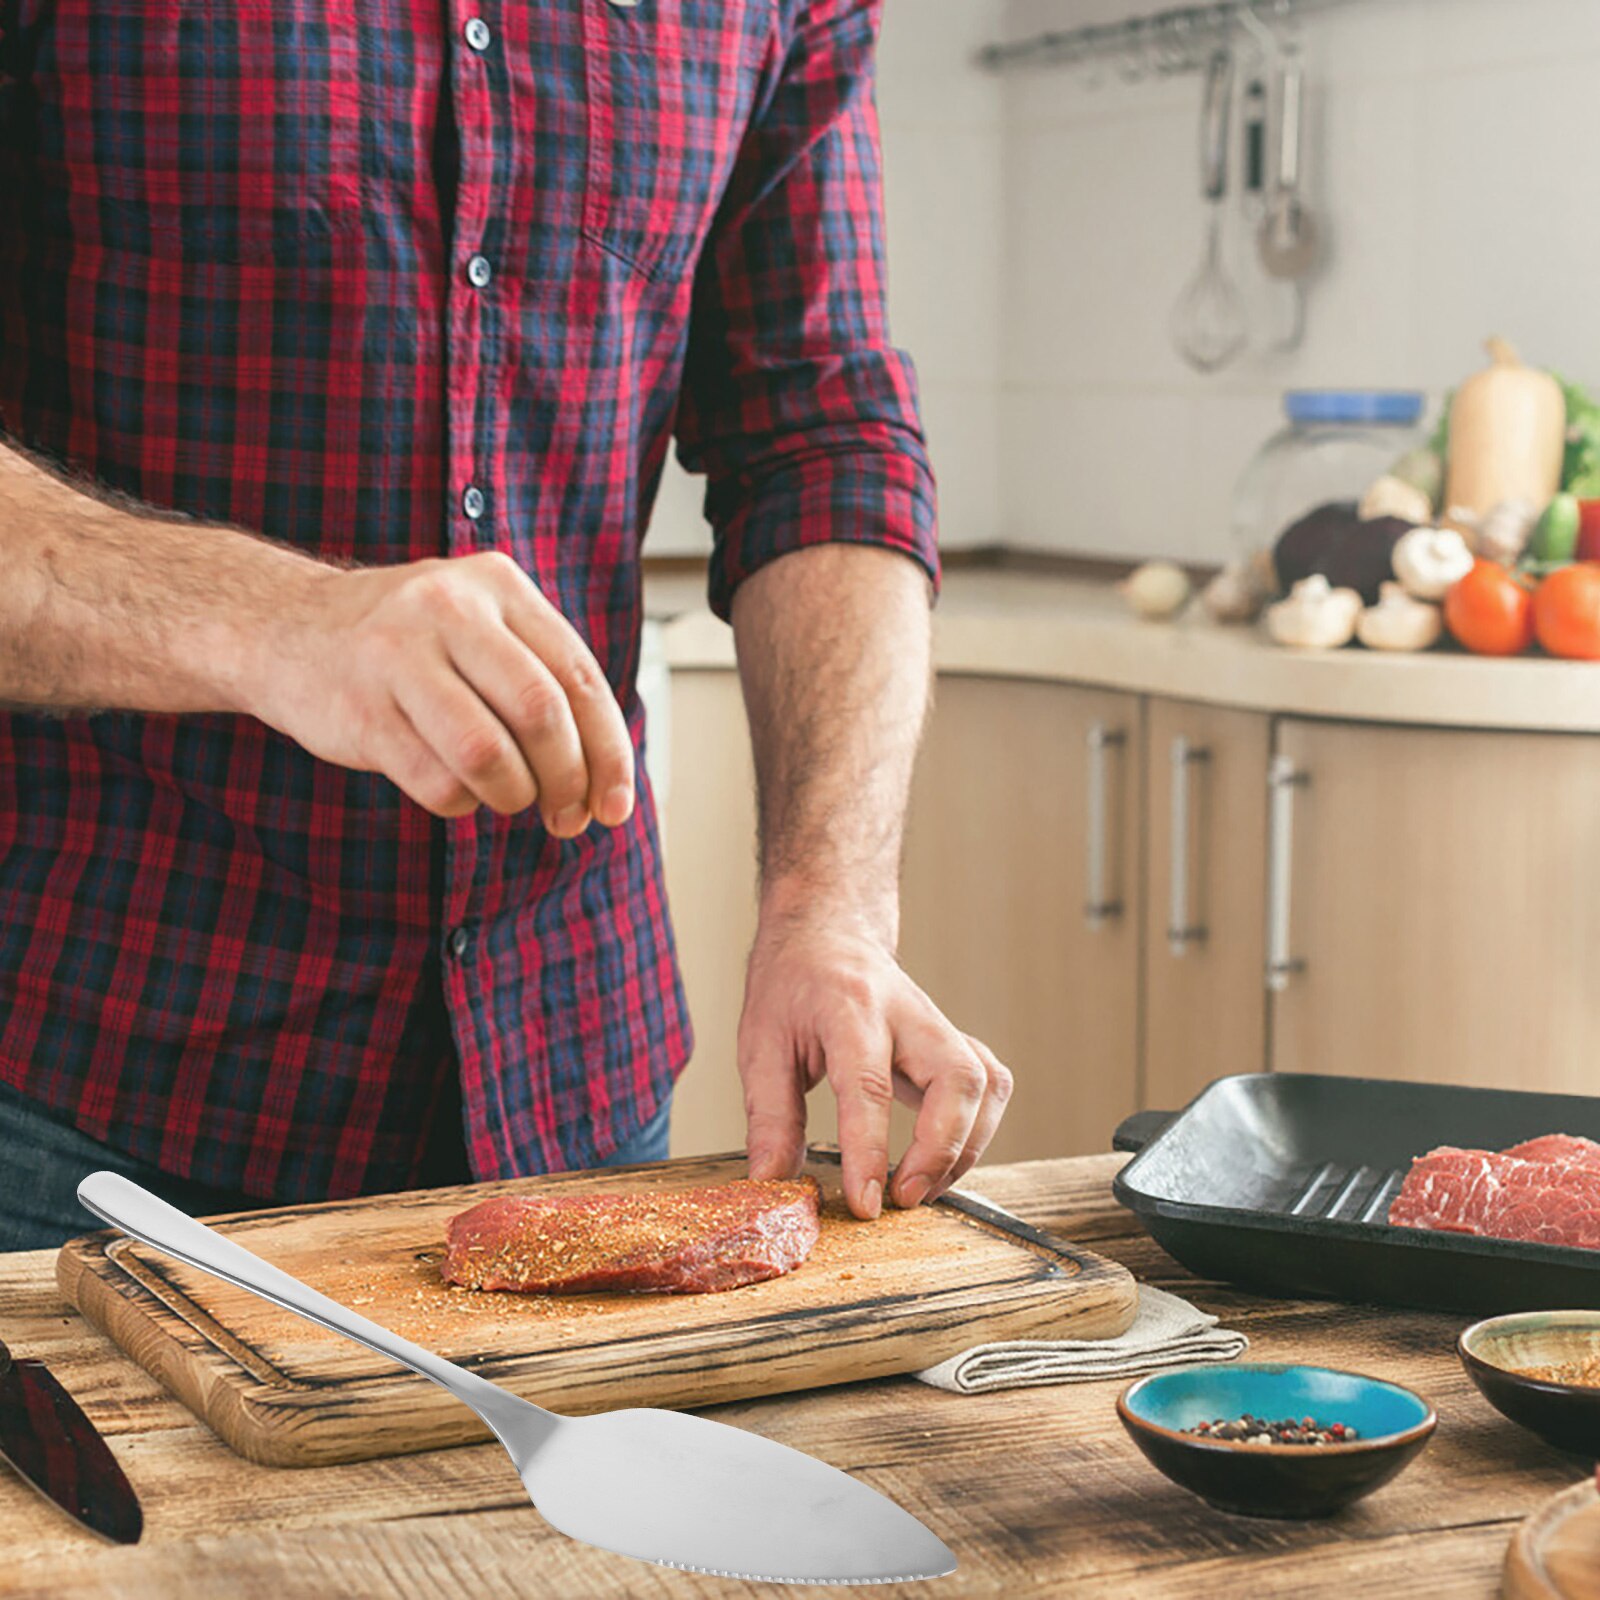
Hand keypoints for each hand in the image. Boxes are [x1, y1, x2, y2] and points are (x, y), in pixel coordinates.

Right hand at [242, 552, 633, 832]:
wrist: (281, 627)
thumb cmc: (408, 645)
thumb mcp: (480, 627)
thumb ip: (543, 680)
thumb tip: (607, 783)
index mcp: (497, 584)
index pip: (580, 677)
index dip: (609, 752)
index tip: (615, 805)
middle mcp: (449, 607)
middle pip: (542, 713)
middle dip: (567, 780)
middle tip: (567, 816)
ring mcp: (397, 656)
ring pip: (490, 755)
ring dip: (513, 796)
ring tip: (508, 797)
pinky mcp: (360, 711)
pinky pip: (438, 783)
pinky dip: (461, 803)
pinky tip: (454, 786)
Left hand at [738, 908, 1012, 1218]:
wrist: (827, 934)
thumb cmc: (793, 984)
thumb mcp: (760, 1044)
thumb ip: (770, 1115)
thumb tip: (772, 1181)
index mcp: (848, 1008)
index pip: (869, 1084)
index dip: (870, 1150)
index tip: (865, 1202)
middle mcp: (905, 1012)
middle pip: (956, 1077)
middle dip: (942, 1148)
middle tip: (905, 1196)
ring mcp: (937, 1024)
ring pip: (986, 1082)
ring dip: (967, 1146)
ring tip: (923, 1186)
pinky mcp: (954, 1039)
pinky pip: (990, 1084)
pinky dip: (978, 1129)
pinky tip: (943, 1155)